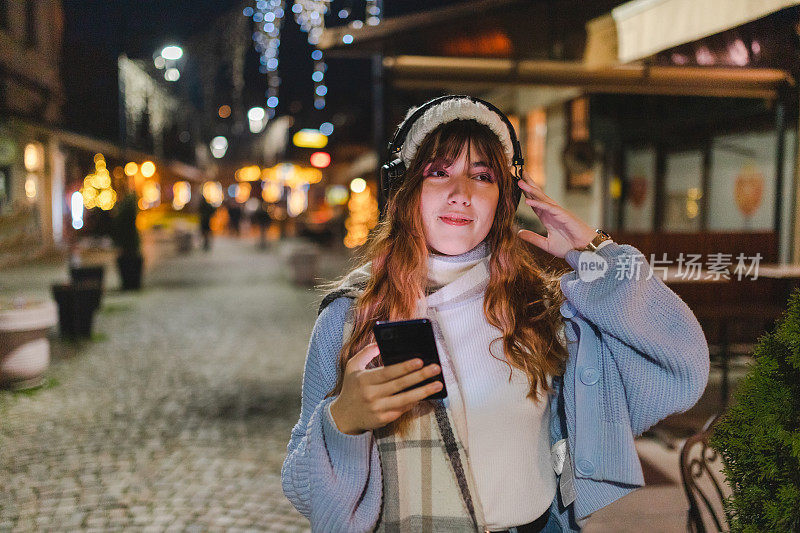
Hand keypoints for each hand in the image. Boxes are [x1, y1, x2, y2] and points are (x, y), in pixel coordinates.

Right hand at [329, 343, 443, 434]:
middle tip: (436, 368)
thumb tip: (381, 342)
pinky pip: (402, 409)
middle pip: (400, 385)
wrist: (343, 417)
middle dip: (420, 376)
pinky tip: (425, 394)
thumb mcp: (352, 367)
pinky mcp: (383, 420)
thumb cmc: (351, 387)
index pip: (388, 372)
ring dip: (423, 392)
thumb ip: (366, 352)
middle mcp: (371, 395)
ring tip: (438, 384)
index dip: (404, 367)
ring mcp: (378, 409)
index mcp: (364, 380)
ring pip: (405, 400)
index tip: (420, 360)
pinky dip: (414, 402)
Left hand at [515, 170, 597, 258]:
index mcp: (547, 218)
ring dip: (531, 190)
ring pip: (542, 198)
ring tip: (520, 181)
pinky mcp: (563, 215)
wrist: (585, 250)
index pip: (534, 202)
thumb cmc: (569, 247)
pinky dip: (539, 204)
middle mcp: (551, 212)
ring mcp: (558, 212)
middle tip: (518, 173)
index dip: (525, 194)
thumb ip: (532, 238)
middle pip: (538, 195)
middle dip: (528, 185)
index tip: (516, 185)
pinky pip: (549, 208)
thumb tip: (518, 233)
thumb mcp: (546, 244)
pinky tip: (528, 201)